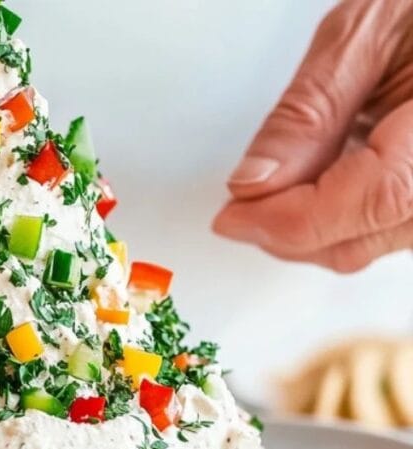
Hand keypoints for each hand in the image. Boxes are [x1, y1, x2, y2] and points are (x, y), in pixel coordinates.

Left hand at [213, 1, 412, 271]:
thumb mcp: (366, 33)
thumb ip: (309, 111)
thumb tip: (253, 181)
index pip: (373, 200)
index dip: (289, 219)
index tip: (233, 215)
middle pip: (365, 236)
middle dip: (287, 229)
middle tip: (240, 203)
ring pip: (372, 242)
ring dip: (312, 224)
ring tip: (284, 177)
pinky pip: (388, 228)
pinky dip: (341, 213)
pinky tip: (324, 176)